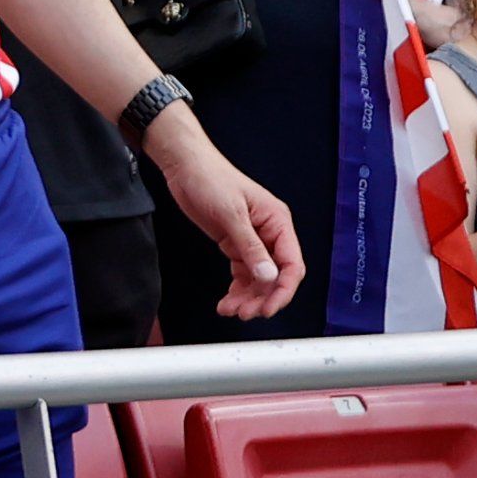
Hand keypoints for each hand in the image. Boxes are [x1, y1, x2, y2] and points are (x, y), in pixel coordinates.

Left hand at [143, 107, 305, 320]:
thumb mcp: (230, 213)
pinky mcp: (234, 244)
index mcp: (278, 222)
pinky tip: (227, 301)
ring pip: (258, 279)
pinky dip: (236, 290)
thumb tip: (269, 276)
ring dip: (248, 298)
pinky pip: (242, 274)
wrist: (184, 164)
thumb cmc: (210, 177)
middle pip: (276, 276)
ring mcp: (253, 240)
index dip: (284, 289)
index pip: (292, 264)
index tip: (269, 307)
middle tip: (246, 313)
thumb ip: (250, 247)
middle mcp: (269, 233)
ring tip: (232, 310)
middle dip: (262, 298)